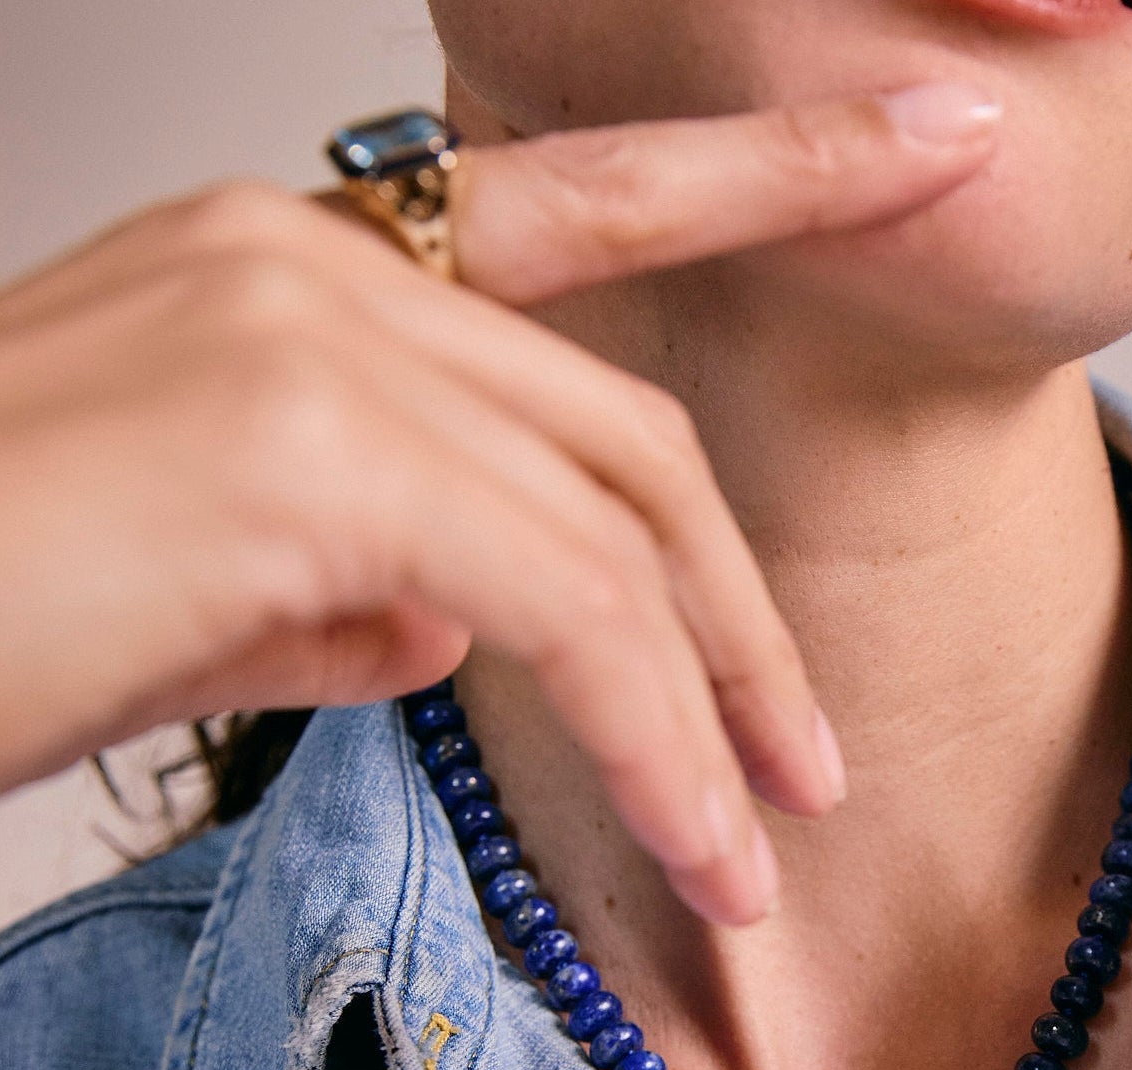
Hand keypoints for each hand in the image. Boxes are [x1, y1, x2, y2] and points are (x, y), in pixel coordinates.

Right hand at [0, 86, 1000, 922]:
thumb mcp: (207, 583)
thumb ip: (352, 570)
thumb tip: (458, 619)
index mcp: (288, 264)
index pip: (571, 212)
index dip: (765, 172)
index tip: (924, 146)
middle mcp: (305, 259)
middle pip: (624, 430)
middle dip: (742, 615)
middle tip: (803, 766)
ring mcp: (304, 334)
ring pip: (615, 529)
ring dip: (709, 718)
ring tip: (748, 860)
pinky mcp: (304, 446)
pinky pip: (567, 604)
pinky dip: (653, 738)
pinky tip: (681, 840)